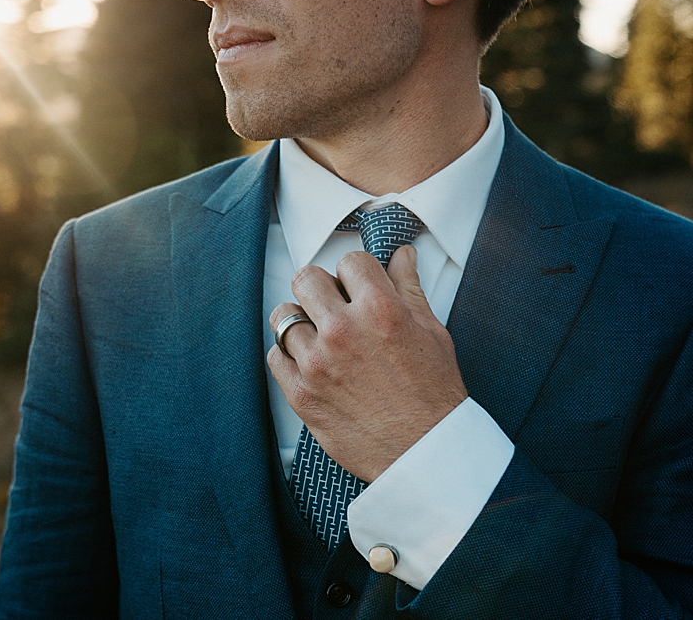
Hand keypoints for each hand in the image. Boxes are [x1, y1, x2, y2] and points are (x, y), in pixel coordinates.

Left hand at [267, 245, 466, 481]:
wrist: (427, 453)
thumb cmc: (435, 395)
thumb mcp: (431, 332)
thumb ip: (409, 288)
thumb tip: (403, 255)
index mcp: (379, 309)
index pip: (349, 261)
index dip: (357, 273)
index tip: (360, 287)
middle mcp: (343, 331)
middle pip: (305, 278)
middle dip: (321, 288)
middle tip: (334, 306)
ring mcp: (317, 363)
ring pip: (283, 316)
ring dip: (301, 322)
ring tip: (321, 337)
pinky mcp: (301, 394)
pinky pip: (274, 357)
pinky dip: (288, 357)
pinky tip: (311, 364)